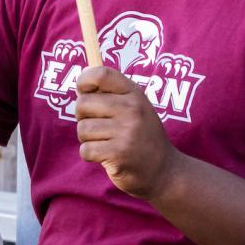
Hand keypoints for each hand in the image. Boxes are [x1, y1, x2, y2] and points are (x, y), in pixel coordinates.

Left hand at [74, 66, 178, 203]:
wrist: (164, 171)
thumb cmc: (141, 136)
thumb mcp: (134, 108)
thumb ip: (111, 94)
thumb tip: (80, 85)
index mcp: (134, 93)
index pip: (101, 74)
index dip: (84, 80)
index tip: (83, 91)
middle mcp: (132, 109)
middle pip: (83, 103)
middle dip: (82, 116)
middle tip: (98, 125)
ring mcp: (127, 132)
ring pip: (83, 129)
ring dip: (88, 139)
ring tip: (106, 142)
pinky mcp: (119, 154)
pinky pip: (86, 150)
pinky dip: (90, 155)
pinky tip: (107, 156)